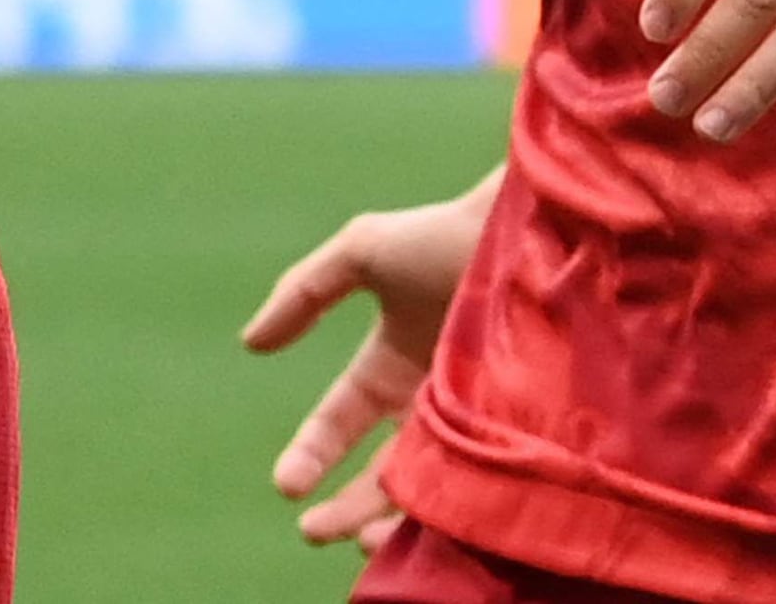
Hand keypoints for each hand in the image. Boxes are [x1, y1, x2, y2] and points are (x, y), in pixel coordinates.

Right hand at [242, 187, 489, 554]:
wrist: (525, 233)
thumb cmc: (444, 237)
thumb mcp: (360, 253)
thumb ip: (303, 294)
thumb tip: (250, 344)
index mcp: (392, 366)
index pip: (341, 422)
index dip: (311, 453)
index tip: (286, 483)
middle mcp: (429, 403)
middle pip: (378, 472)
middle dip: (343, 507)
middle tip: (315, 530)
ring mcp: (471, 422)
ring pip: (425, 491)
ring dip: (389, 522)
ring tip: (364, 541)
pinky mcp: (511, 437)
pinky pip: (475, 487)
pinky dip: (446, 514)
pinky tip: (419, 526)